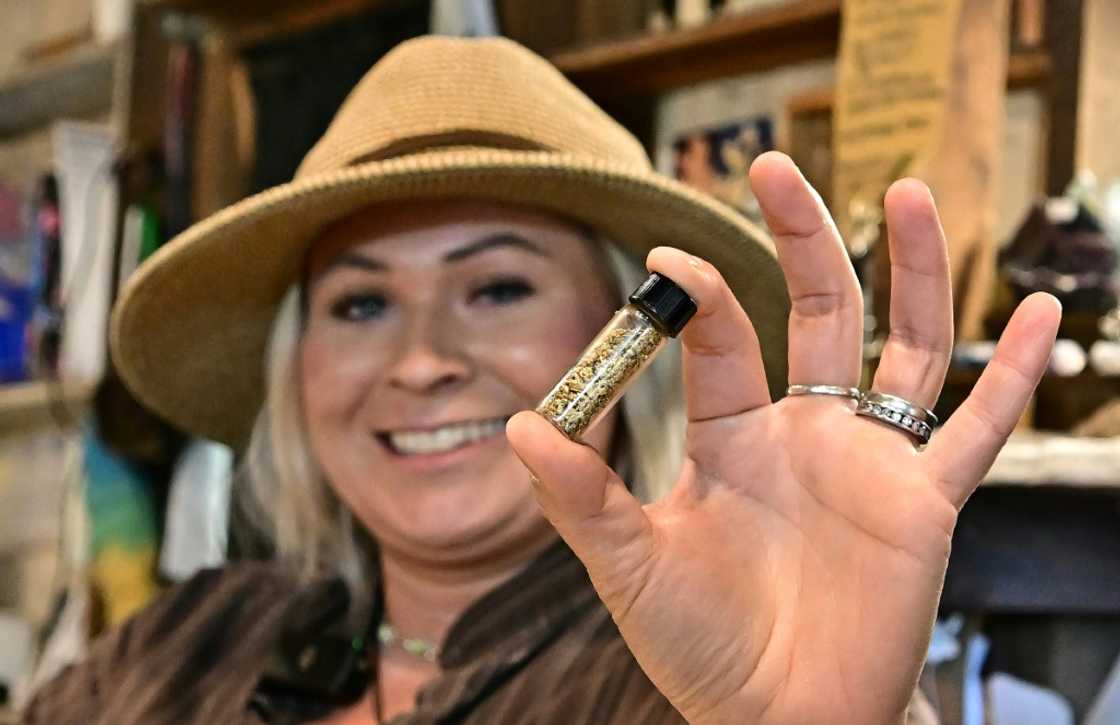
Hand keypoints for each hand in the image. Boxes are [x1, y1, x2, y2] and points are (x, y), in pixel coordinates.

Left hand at [506, 151, 1059, 723]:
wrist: (778, 719)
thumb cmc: (702, 645)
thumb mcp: (629, 565)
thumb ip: (580, 497)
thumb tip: (519, 426)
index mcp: (733, 436)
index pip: (722, 339)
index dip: (699, 294)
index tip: (667, 260)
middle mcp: (804, 433)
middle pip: (816, 312)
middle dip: (801, 238)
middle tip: (775, 166)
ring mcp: (869, 461)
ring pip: (902, 345)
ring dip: (913, 272)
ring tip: (909, 192)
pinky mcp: (924, 502)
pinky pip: (978, 428)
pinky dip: (1014, 373)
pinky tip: (1044, 313)